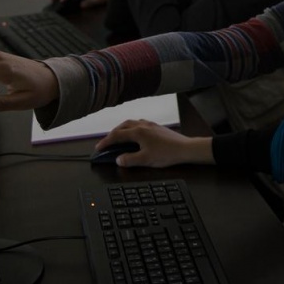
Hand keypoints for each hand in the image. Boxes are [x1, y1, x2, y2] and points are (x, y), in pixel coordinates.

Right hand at [94, 119, 214, 167]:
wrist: (185, 149)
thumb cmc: (166, 153)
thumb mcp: (145, 160)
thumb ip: (129, 160)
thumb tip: (118, 159)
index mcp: (138, 132)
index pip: (116, 135)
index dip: (106, 142)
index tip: (98, 148)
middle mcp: (143, 125)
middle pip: (123, 126)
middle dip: (112, 133)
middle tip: (107, 142)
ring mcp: (151, 125)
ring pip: (132, 123)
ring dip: (122, 129)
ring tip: (118, 137)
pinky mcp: (157, 127)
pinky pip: (140, 124)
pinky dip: (132, 128)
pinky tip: (135, 135)